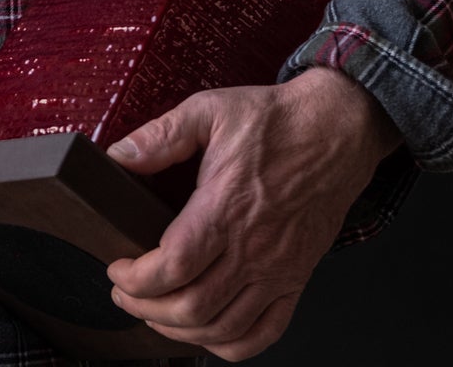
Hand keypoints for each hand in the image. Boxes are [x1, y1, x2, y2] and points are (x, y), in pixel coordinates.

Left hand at [103, 68, 400, 359]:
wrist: (336, 131)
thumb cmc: (276, 121)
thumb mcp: (210, 110)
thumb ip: (162, 134)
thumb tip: (119, 154)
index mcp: (226, 206)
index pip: (174, 265)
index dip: (137, 278)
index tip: (116, 269)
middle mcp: (254, 247)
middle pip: (193, 306)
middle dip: (146, 308)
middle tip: (123, 293)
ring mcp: (278, 270)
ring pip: (224, 327)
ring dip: (181, 331)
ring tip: (154, 313)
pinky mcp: (297, 279)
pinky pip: (266, 333)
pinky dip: (231, 344)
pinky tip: (206, 330)